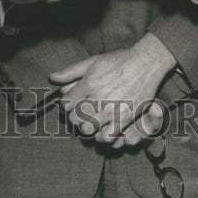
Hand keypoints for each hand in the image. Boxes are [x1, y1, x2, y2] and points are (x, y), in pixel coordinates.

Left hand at [49, 33, 175, 142]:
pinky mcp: (125, 118)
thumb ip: (71, 71)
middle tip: (82, 114)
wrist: (146, 64)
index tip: (73, 104)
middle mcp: (98, 98)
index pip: (66, 104)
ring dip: (87, 127)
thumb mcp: (93, 61)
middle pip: (75, 119)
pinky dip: (102, 136)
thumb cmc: (119, 61)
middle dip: (75, 117)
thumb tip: (51, 78)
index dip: (67, 105)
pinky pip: (107, 136)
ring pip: (88, 129)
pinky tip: (104, 129)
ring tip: (93, 122)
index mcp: (89, 84)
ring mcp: (111, 109)